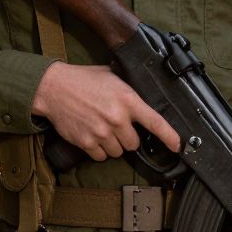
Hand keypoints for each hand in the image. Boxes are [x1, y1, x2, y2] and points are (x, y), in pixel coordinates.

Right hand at [31, 62, 180, 161]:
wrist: (53, 88)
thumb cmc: (83, 79)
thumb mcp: (111, 75)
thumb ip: (129, 89)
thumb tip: (144, 98)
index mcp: (127, 99)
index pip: (155, 122)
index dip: (170, 137)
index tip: (178, 146)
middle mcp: (117, 118)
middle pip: (134, 143)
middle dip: (127, 137)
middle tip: (116, 125)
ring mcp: (101, 132)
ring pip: (118, 152)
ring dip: (113, 144)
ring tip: (101, 128)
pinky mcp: (86, 142)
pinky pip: (101, 156)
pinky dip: (99, 150)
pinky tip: (92, 135)